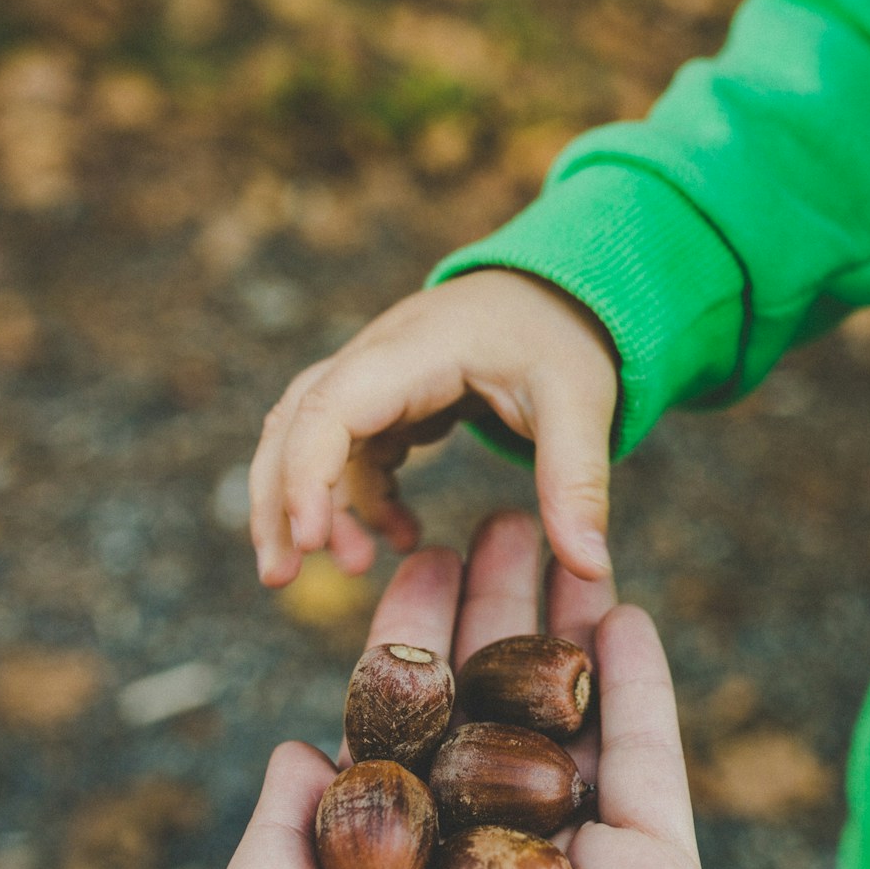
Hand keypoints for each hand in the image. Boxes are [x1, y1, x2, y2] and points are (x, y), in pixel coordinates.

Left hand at [182, 513, 713, 868]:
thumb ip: (270, 847)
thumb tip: (295, 749)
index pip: (405, 737)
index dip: (410, 643)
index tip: (421, 558)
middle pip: (494, 715)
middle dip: (497, 615)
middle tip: (502, 515)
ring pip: (574, 727)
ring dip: (570, 629)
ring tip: (567, 532)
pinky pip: (650, 772)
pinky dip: (643, 689)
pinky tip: (626, 610)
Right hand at [249, 269, 620, 586]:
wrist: (561, 290)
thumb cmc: (565, 338)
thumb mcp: (582, 405)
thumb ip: (578, 482)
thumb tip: (590, 568)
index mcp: (418, 349)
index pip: (331, 407)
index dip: (308, 474)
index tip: (313, 543)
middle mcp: (378, 356)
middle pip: (294, 423)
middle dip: (279, 501)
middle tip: (281, 578)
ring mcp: (376, 376)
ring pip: (308, 438)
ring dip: (310, 505)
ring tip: (344, 569)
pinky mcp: (388, 398)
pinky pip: (351, 452)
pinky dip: (361, 499)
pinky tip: (401, 538)